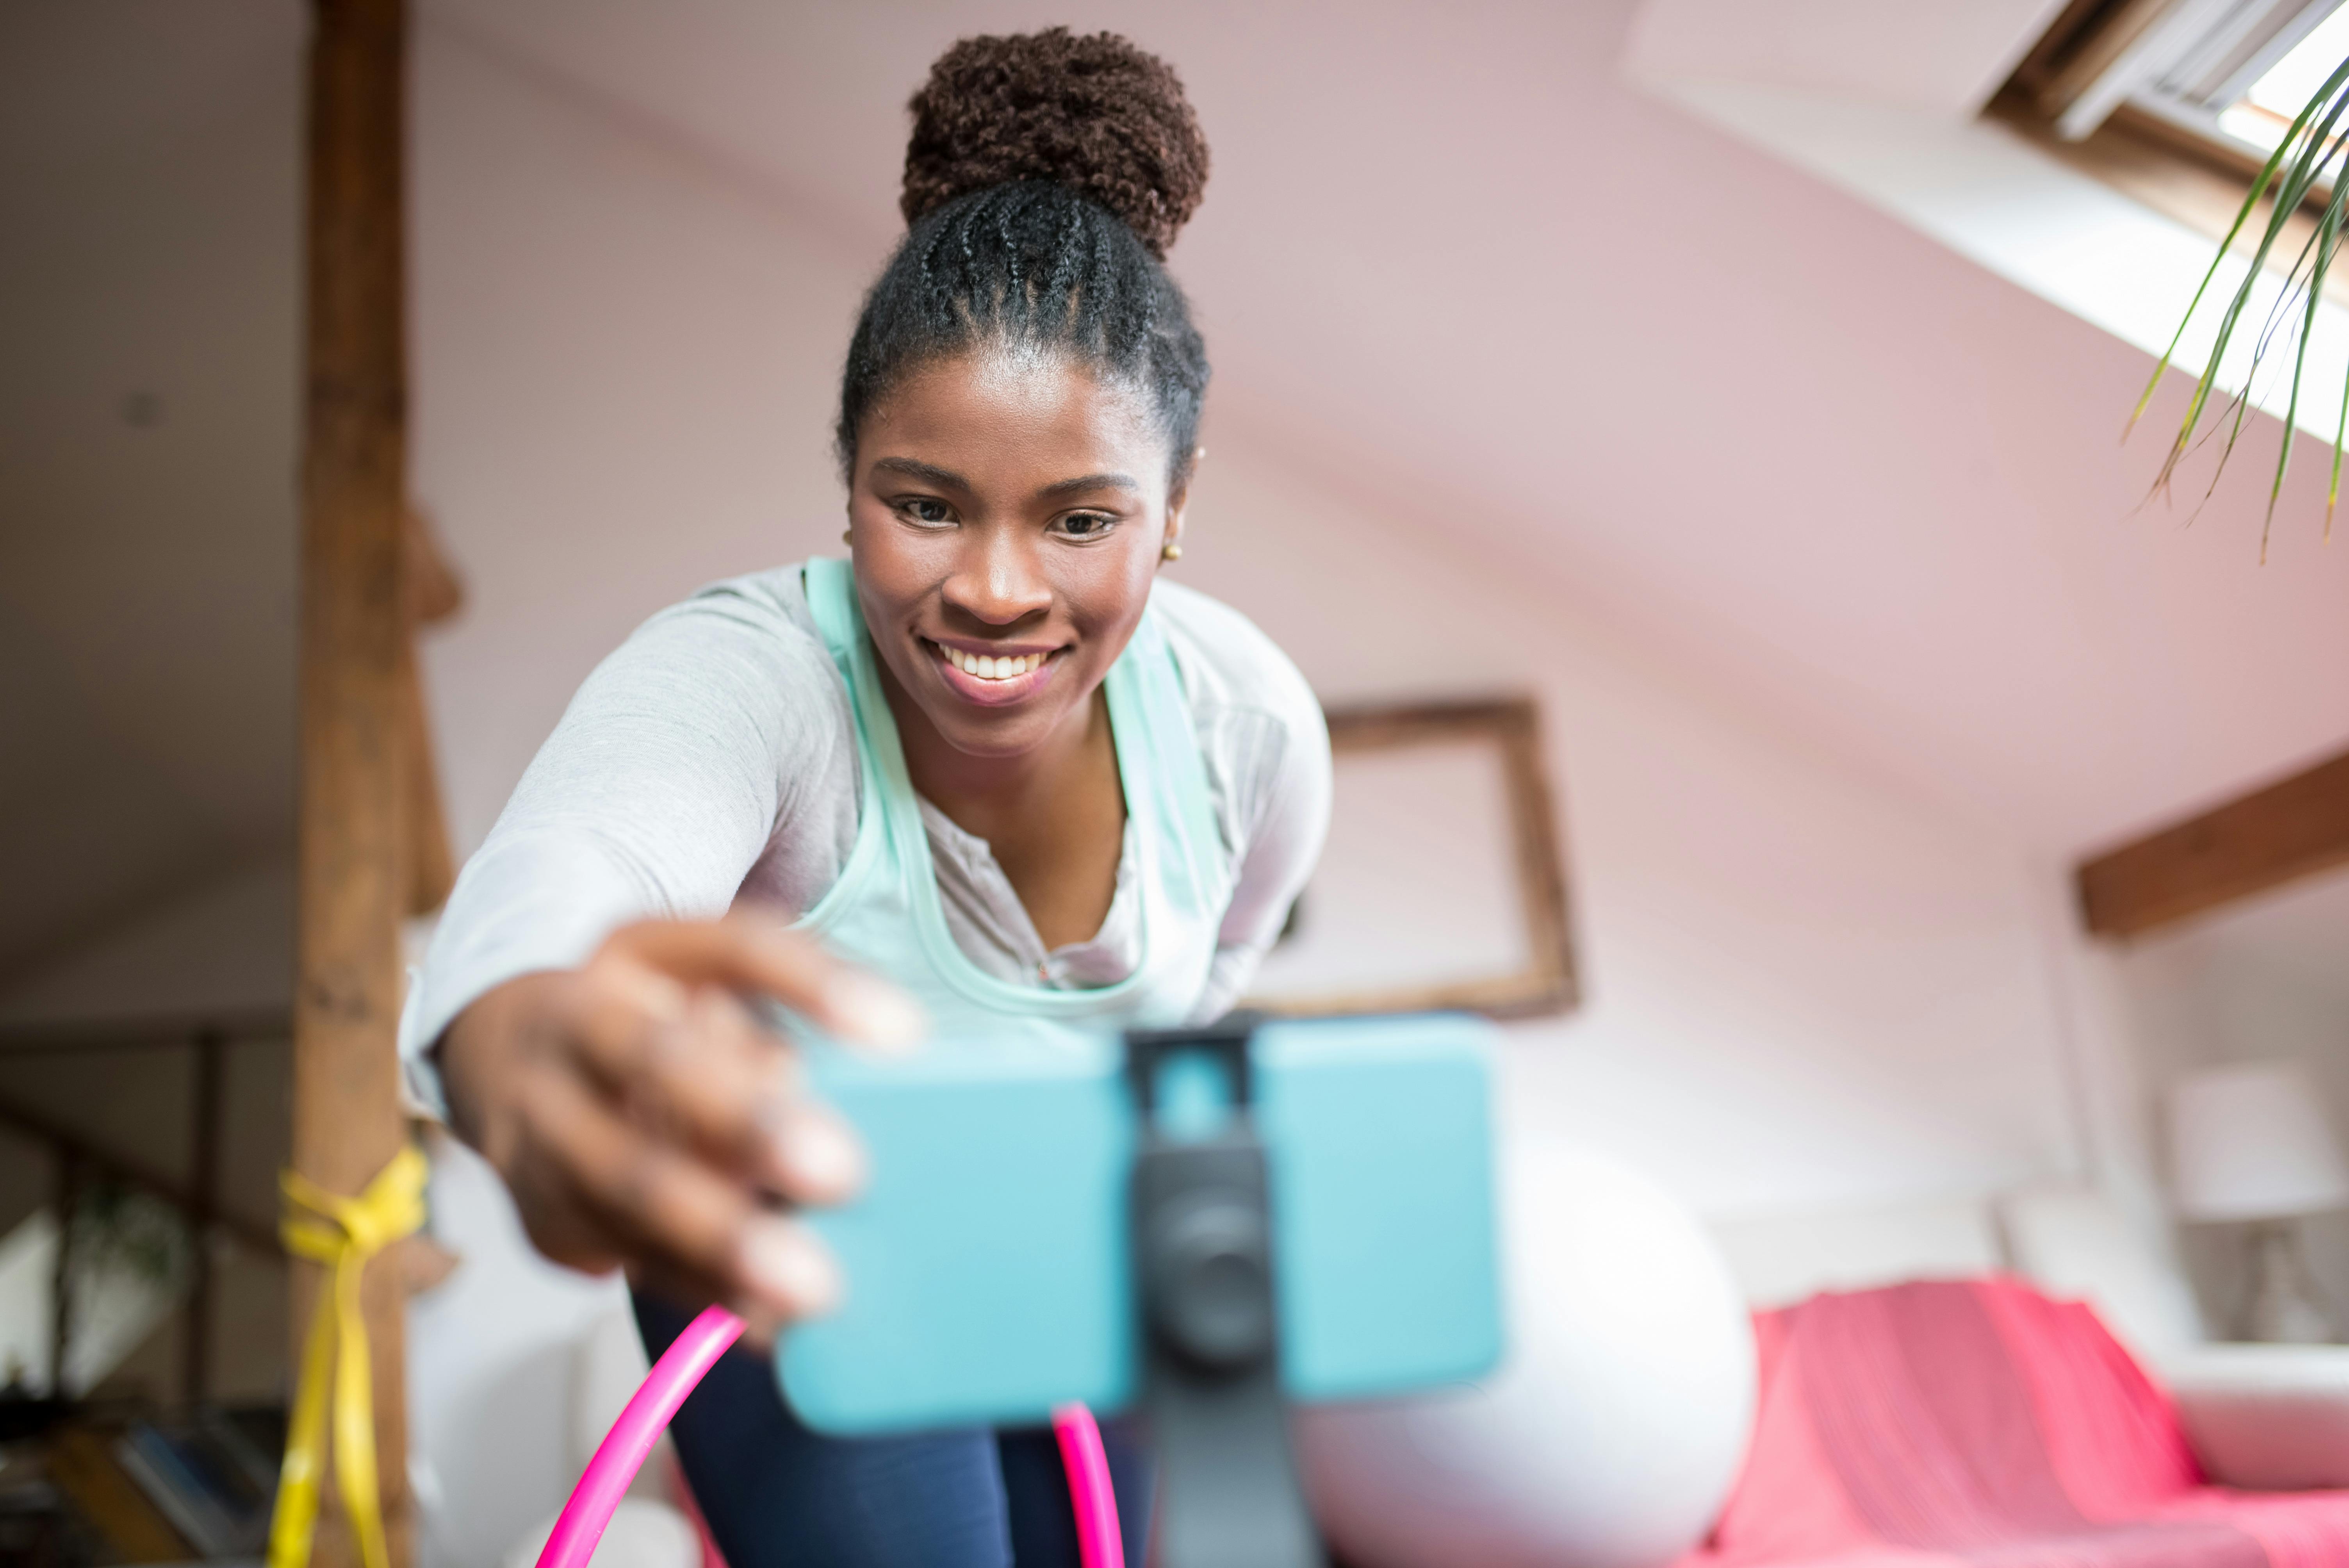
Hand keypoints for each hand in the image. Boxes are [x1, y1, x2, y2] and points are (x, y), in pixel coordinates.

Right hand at [439, 915, 923, 1340]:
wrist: (498, 1057)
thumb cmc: (647, 1018)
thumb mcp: (706, 986)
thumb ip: (782, 1025)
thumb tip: (868, 1081)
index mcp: (636, 952)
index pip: (735, 947)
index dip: (816, 985)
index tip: (905, 1035)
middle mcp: (571, 1027)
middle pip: (654, 1062)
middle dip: (747, 1121)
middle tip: (844, 1174)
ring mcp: (538, 1125)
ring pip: (624, 1181)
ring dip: (722, 1238)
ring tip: (812, 1287)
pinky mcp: (539, 1217)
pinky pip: (623, 1256)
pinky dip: (699, 1291)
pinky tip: (770, 1321)